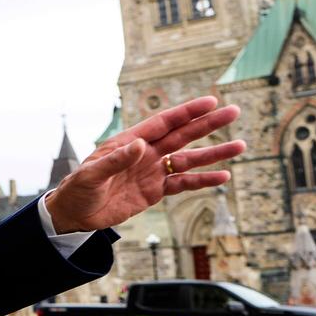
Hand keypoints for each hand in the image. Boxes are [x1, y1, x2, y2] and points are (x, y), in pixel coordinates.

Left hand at [46, 96, 244, 233]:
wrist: (76, 213)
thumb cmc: (78, 188)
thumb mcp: (92, 174)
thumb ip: (116, 160)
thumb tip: (141, 145)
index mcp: (130, 141)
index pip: (164, 123)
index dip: (187, 112)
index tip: (211, 102)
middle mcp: (146, 153)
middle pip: (183, 135)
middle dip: (208, 124)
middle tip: (234, 112)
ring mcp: (153, 171)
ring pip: (189, 159)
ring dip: (214, 153)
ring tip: (239, 145)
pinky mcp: (155, 191)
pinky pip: (183, 183)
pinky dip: (203, 180)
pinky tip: (223, 176)